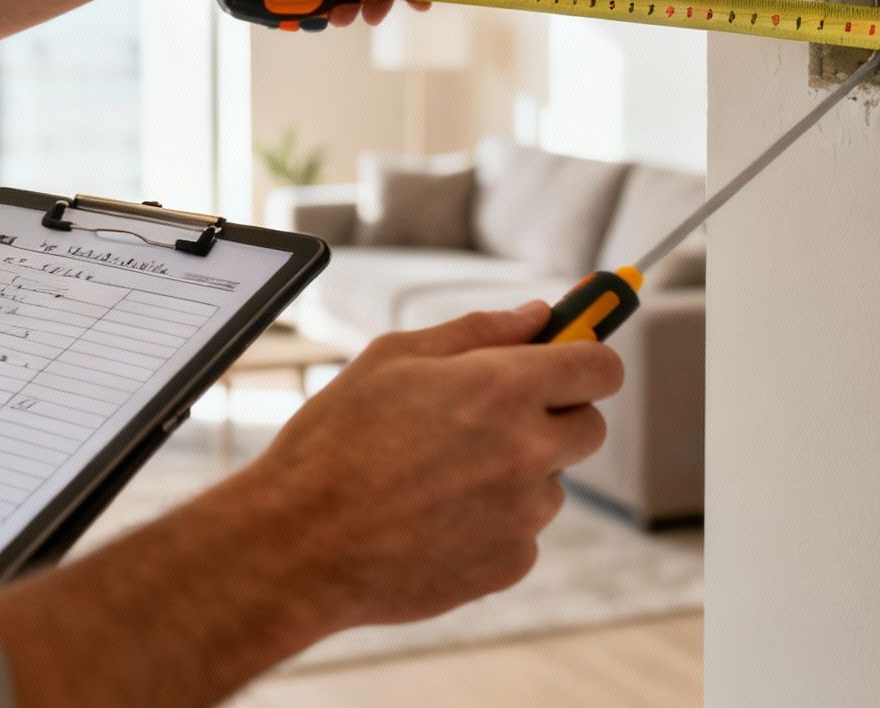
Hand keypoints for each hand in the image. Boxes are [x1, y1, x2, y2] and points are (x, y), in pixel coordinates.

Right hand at [0, 302, 624, 707]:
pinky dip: (482, 521)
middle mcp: (521, 451)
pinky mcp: (500, 568)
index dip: (588, 347)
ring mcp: (514, 515)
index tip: (577, 348)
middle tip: (481, 414)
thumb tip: (537, 311)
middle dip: (546, 408)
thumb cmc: (321, 445)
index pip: (598, 357)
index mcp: (500, 388)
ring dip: (505, 467)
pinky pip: (514, 531)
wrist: (281, 551)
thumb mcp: (389, 358)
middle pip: (586, 417)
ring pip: (544, 478)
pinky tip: (419, 515)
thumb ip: (474, 332)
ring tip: (425, 470)